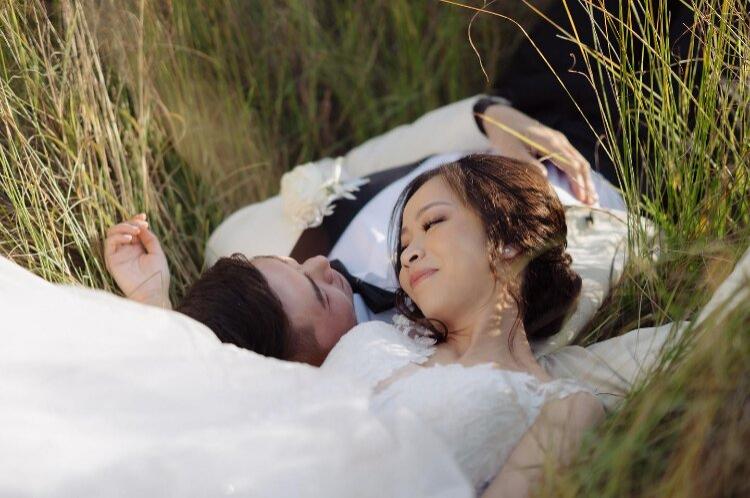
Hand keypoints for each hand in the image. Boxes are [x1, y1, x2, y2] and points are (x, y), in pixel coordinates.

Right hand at [104, 213, 171, 308]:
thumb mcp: (157, 252)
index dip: (135, 220)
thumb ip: (149, 239)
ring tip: (136, 231)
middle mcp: (126, 250)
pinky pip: (109, 244)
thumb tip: (142, 226)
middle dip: (131, 222)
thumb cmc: (157, 275)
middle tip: (141, 224)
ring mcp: (118, 255)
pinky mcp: (112, 260)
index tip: (144, 216)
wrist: (153, 291)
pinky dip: (118, 237)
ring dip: (123, 227)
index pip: (132, 229)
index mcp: (137, 248)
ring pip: (112, 233)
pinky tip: (130, 239)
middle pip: (121, 229)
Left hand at [480, 104, 598, 204]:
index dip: (578, 182)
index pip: (570, 164)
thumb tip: (544, 177)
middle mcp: (559, 140)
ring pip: (579, 160)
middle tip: (592, 202)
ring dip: (586, 179)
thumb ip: (528, 163)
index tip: (582, 198)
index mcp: (549, 142)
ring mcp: (559, 140)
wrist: (503, 117)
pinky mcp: (557, 142)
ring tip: (591, 197)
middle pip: (580, 163)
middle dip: (587, 183)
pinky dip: (579, 172)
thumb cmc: (505, 136)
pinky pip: (573, 158)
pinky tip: (581, 184)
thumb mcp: (512, 150)